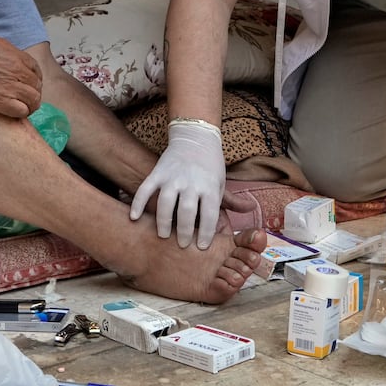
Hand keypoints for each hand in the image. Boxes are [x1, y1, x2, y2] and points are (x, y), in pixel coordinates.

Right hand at [0, 26, 42, 117]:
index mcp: (12, 53)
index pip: (34, 67)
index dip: (35, 75)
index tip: (30, 81)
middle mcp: (16, 70)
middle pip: (36, 84)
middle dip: (33, 90)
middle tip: (26, 95)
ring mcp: (10, 87)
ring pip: (34, 99)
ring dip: (30, 104)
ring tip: (24, 106)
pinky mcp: (1, 102)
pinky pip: (22, 111)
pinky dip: (22, 113)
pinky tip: (15, 113)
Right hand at [127, 119, 225, 247]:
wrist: (194, 137)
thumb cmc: (210, 164)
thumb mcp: (222, 181)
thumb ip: (232, 200)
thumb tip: (252, 210)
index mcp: (210, 187)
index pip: (210, 216)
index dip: (206, 234)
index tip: (201, 247)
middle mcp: (192, 182)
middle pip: (187, 213)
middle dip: (185, 232)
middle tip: (182, 246)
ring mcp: (173, 177)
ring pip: (166, 204)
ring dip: (164, 222)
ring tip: (163, 235)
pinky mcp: (158, 172)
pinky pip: (146, 190)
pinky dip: (138, 204)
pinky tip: (134, 218)